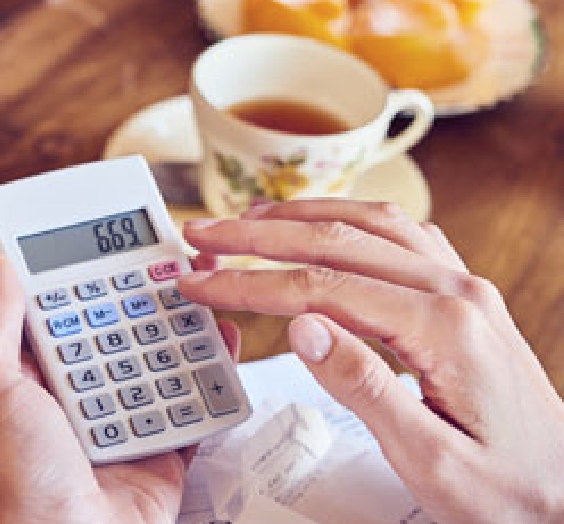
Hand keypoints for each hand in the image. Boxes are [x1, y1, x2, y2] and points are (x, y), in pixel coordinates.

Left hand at [0, 253, 240, 523]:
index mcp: (25, 382)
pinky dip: (210, 376)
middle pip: (114, 332)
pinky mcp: (160, 452)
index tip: (106, 243)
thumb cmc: (20, 480)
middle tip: (172, 259)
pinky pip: (191, 407)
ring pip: (157, 362)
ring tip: (203, 288)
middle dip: (142, 297)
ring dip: (181, 327)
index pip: (54, 315)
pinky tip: (220, 341)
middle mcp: (72, 401)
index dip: (80, 279)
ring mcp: (118, 425)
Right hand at [179, 199, 563, 522]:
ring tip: (244, 221)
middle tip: (202, 235)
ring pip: (373, 224)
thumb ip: (364, 387)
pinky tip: (319, 226)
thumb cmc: (506, 491)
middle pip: (340, 239)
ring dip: (302, 215)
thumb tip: (301, 325)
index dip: (250, 283)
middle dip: (259, 234)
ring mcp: (466, 291)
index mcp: (445, 330)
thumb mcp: (430, 460)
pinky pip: (401, 236)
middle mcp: (459, 294)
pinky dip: (347, 220)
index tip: (199, 283)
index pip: (322, 287)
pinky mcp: (465, 300)